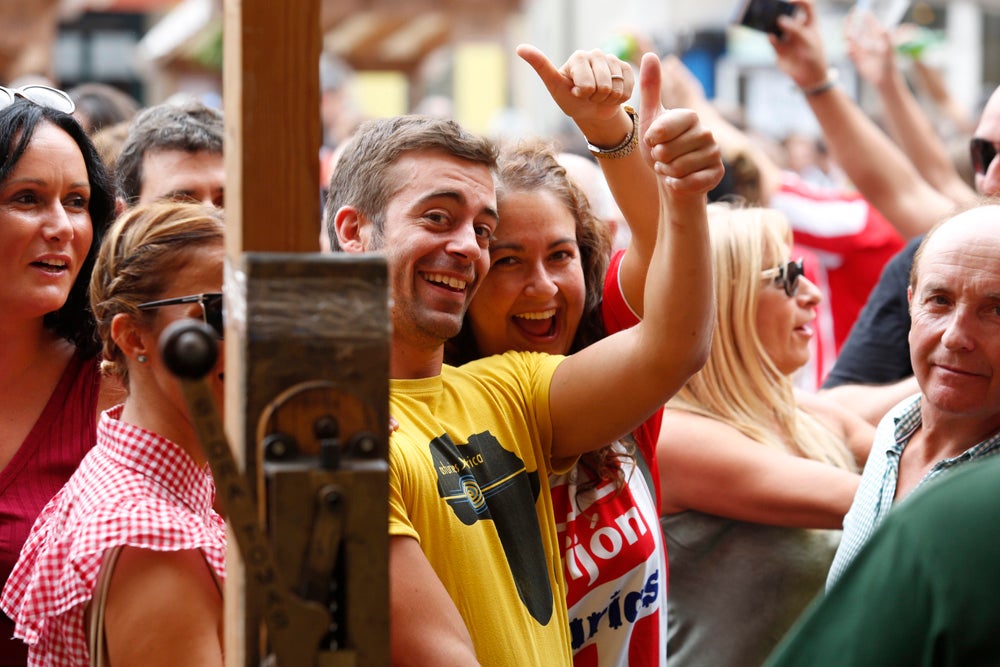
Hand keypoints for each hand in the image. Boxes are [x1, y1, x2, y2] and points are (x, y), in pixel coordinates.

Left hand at [516, 43, 632, 127]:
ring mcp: (612, 60)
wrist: (591, 112)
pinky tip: (612, 95)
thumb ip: (541, 67)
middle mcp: (596, 54)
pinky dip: (620, 99)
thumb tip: (519, 47)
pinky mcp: (626, 69)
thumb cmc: (571, 100)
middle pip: (604, 86)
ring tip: (599, 96)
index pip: (586, 84)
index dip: (583, 95)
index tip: (576, 92)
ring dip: (608, 99)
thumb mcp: (554, 86)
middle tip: (589, 96)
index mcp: (578, 57)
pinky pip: (628, 89)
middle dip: (596, 98)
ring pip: (617, 88)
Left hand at [639, 53, 723, 195]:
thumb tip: (651, 54)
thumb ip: (651, 88)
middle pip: (670, 150)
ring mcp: (714, 154)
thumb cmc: (660, 146)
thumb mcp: (650, 118)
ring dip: (666, 172)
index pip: (666, 127)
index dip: (653, 138)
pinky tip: (676, 181)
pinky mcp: (717, 173)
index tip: (652, 141)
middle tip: (661, 157)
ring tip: (668, 168)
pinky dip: (677, 185)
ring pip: (679, 168)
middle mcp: (706, 132)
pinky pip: (691, 182)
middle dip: (658, 158)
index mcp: (690, 117)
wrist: (671, 177)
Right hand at [769, 0, 829, 91]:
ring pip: (776, 27)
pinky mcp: (779, 49)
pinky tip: (770, 36)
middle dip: (779, 11)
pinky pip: (772, 40)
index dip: (798, 1)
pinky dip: (770, 37)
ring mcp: (787, 39)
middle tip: (771, 8)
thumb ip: (795, 29)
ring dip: (771, 23)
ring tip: (765, 18)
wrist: (809, 77)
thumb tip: (779, 20)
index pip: (806, 6)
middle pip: (787, 15)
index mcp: (809, 24)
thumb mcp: (808, 41)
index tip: (789, 2)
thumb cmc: (814, 56)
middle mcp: (797, 29)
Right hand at [845, 9, 894, 87]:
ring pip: (851, 40)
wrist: (885, 79)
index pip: (869, 24)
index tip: (859, 9)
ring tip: (848, 30)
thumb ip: (885, 38)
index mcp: (876, 38)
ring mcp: (861, 52)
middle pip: (857, 30)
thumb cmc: (889, 63)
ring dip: (848, 34)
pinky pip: (849, 52)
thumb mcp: (889, 49)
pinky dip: (848, 48)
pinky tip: (849, 47)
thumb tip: (883, 29)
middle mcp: (868, 43)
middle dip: (852, 23)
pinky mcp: (856, 60)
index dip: (864, 17)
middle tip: (849, 15)